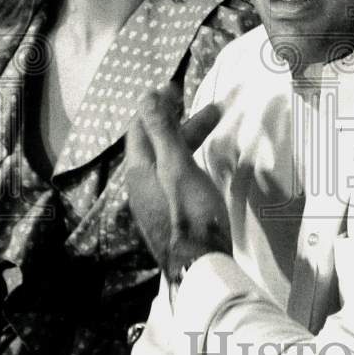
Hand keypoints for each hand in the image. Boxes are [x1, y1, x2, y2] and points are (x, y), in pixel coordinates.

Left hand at [125, 85, 231, 282]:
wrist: (200, 266)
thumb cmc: (190, 213)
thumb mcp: (177, 166)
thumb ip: (162, 131)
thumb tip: (146, 96)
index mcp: (139, 169)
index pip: (141, 126)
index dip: (157, 104)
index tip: (178, 88)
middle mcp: (140, 184)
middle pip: (157, 143)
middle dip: (182, 121)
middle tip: (212, 109)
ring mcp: (153, 201)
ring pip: (168, 160)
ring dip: (189, 140)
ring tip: (214, 130)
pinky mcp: (168, 214)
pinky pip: (173, 176)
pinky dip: (188, 160)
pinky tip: (202, 163)